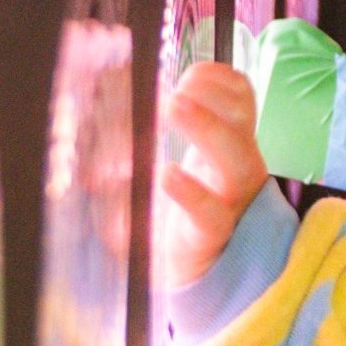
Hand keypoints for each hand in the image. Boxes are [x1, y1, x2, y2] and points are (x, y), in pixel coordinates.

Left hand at [155, 63, 264, 293]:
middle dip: (209, 98)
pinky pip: (210, 212)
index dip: (218, 79)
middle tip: (170, 92)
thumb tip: (104, 97)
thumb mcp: (168, 162)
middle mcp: (239, 165)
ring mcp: (230, 200)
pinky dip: (190, 191)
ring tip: (172, 108)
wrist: (190, 271)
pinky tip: (166, 175)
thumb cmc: (175, 208)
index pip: (241, 97)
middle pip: (241, 122)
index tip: (186, 74)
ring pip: (234, 162)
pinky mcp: (210, 235)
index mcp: (231, 141)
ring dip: (206, 128)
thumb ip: (145, 134)